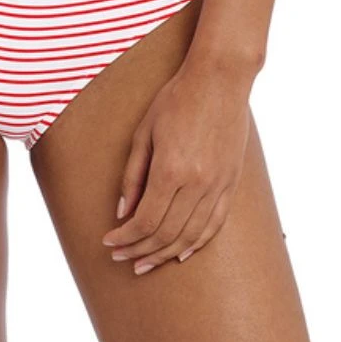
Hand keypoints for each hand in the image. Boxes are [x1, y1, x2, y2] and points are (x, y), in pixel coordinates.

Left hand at [100, 59, 250, 273]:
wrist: (219, 80)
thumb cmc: (176, 99)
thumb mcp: (144, 131)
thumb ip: (133, 173)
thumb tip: (122, 211)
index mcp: (171, 170)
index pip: (145, 221)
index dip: (125, 237)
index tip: (109, 243)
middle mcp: (197, 184)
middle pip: (166, 234)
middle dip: (140, 250)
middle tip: (122, 259)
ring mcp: (218, 186)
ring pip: (191, 236)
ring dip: (165, 254)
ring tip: (145, 262)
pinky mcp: (231, 183)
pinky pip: (215, 224)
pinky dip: (197, 243)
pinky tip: (181, 253)